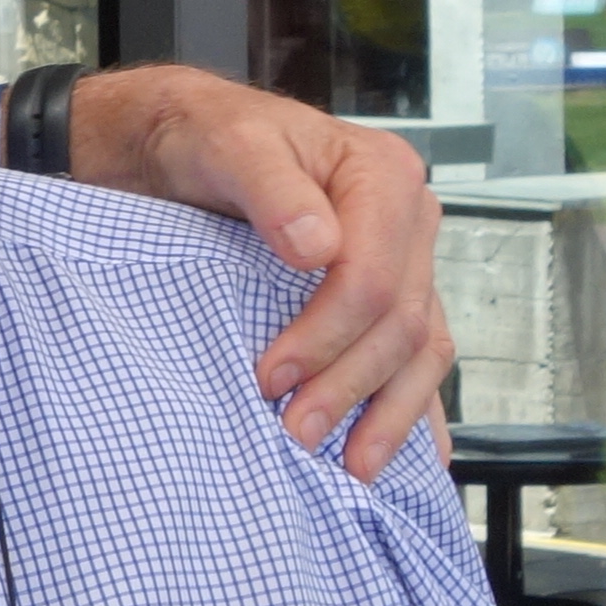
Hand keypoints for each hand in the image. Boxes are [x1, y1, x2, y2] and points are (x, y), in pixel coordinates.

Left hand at [71, 67, 452, 477]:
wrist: (183, 145)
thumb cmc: (209, 139)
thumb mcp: (229, 146)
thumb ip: (272, 189)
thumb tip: (317, 245)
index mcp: (382, 176)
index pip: (374, 276)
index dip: (328, 335)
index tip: (272, 377)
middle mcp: (407, 221)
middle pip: (400, 322)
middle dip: (349, 384)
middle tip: (296, 432)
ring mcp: (404, 263)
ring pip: (421, 350)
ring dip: (388, 414)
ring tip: (352, 466)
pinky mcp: (385, 299)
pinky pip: (418, 359)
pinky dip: (413, 409)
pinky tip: (415, 455)